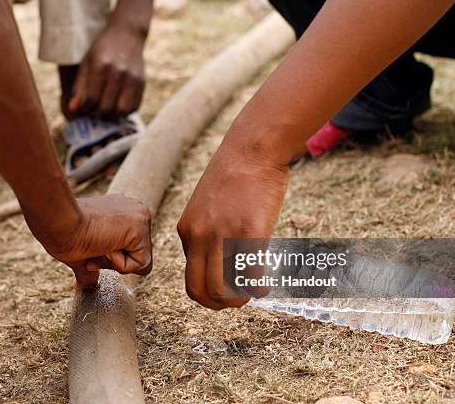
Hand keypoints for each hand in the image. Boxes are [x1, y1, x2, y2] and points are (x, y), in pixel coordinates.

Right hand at [40, 195, 152, 288]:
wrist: (58, 223)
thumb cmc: (63, 234)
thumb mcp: (82, 252)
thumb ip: (93, 265)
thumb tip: (87, 284)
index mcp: (123, 213)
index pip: (131, 250)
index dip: (108, 259)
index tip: (90, 249)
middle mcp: (135, 211)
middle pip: (139, 257)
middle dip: (114, 262)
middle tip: (94, 248)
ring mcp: (140, 215)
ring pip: (141, 262)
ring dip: (115, 262)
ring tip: (99, 244)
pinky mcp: (141, 224)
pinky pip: (141, 263)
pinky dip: (120, 263)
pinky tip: (105, 245)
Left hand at [68, 24, 144, 118]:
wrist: (127, 35)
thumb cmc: (101, 50)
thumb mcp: (86, 63)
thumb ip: (79, 87)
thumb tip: (73, 109)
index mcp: (101, 65)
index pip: (91, 99)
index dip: (86, 107)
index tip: (85, 104)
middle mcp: (118, 72)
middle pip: (106, 107)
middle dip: (98, 113)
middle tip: (94, 109)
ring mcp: (132, 78)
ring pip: (122, 111)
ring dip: (113, 115)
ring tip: (106, 109)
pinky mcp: (142, 82)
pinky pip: (134, 107)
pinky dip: (125, 112)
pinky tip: (117, 105)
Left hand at [177, 142, 288, 309]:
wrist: (251, 149)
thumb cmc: (234, 172)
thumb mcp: (206, 203)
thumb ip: (207, 229)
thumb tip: (219, 257)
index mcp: (187, 230)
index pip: (190, 277)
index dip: (208, 291)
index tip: (225, 290)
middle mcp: (199, 237)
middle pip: (200, 291)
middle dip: (219, 304)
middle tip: (237, 301)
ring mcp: (223, 237)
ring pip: (222, 291)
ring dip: (239, 300)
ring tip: (253, 293)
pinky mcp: (249, 234)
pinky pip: (250, 277)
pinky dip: (258, 289)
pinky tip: (267, 284)